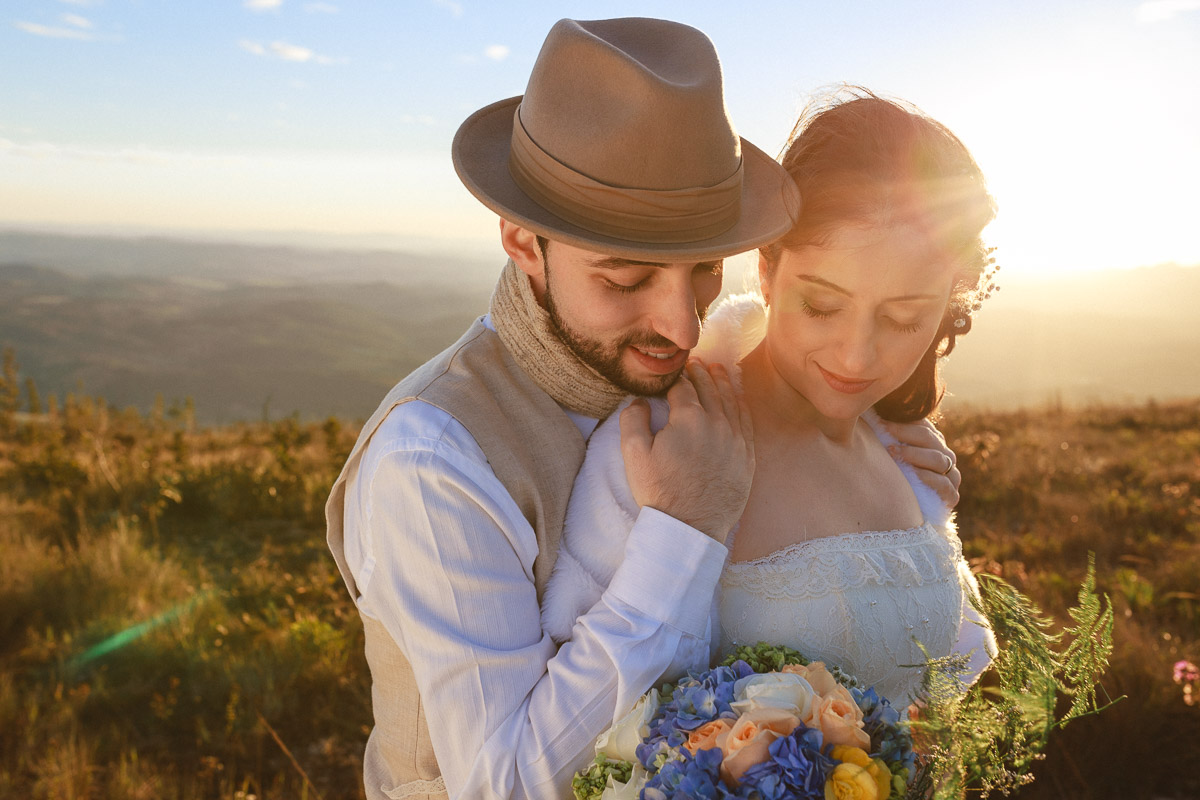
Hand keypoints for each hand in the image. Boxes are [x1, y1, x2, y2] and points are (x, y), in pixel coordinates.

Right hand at [619, 361, 753, 543]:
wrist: (689, 526)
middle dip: (701, 374)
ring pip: (731, 402)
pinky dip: (740, 405)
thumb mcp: (634, 455)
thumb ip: (633, 419)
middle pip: (710, 389)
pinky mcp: (747, 457)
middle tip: (696, 363)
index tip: (673, 373)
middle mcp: (717, 423)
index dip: (676, 377)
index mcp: (689, 419)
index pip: (683, 387)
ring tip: (718, 370)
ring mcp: (735, 440)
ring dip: (723, 383)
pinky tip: (736, 398)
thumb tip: (640, 400)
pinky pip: (746, 422)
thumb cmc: (659, 492)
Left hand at [882, 418, 960, 508]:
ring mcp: (951, 476)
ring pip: (938, 459)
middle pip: (930, 439)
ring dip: (914, 454)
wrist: (910, 512)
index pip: (923, 426)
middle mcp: (945, 456)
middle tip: (884, 429)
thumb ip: (890, 437)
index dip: (903, 420)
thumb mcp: (893, 455)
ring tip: (892, 451)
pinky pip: (943, 484)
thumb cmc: (896, 478)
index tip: (882, 418)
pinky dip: (928, 477)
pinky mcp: (952, 496)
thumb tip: (873, 414)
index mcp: (934, 443)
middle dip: (905, 433)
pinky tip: (912, 473)